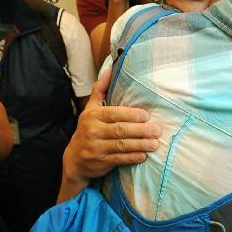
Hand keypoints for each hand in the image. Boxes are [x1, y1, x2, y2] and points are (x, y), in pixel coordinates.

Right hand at [60, 68, 160, 193]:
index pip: (114, 113)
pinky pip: (119, 159)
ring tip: (155, 144)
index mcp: (93, 116)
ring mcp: (96, 148)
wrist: (74, 160)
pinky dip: (132, 157)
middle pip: (120, 130)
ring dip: (140, 144)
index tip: (146, 116)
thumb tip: (109, 69)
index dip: (130, 115)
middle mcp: (93, 131)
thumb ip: (100, 90)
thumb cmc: (88, 130)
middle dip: (140, 130)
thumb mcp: (90, 109)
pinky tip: (143, 156)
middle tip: (156, 130)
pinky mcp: (101, 162)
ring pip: (121, 145)